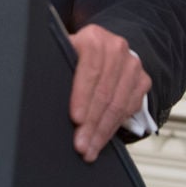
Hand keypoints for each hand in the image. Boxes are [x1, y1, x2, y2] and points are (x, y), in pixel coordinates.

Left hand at [68, 24, 151, 162]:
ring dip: (102, 131)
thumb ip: (58, 65)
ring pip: (118, 104)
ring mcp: (132, 64)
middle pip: (103, 92)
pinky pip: (129, 109)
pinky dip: (114, 127)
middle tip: (80, 144)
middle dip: (91, 122)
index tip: (76, 118)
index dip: (82, 97)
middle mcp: (116, 48)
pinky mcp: (143, 80)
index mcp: (93, 38)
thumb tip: (42, 89)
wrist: (104, 50)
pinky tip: (102, 139)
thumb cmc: (77, 56)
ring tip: (89, 148)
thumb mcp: (64, 53)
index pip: (90, 70)